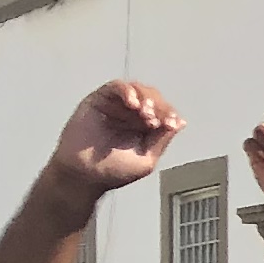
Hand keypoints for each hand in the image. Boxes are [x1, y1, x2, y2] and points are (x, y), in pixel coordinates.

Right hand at [51, 82, 181, 199]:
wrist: (83, 175)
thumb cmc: (112, 171)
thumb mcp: (146, 160)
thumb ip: (161, 140)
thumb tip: (180, 122)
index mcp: (145, 127)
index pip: (164, 112)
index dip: (170, 114)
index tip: (171, 123)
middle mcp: (132, 114)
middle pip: (153, 98)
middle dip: (158, 107)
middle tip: (153, 121)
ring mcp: (116, 106)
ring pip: (137, 89)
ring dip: (145, 98)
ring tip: (144, 114)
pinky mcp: (99, 100)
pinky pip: (116, 87)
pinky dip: (127, 91)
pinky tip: (132, 104)